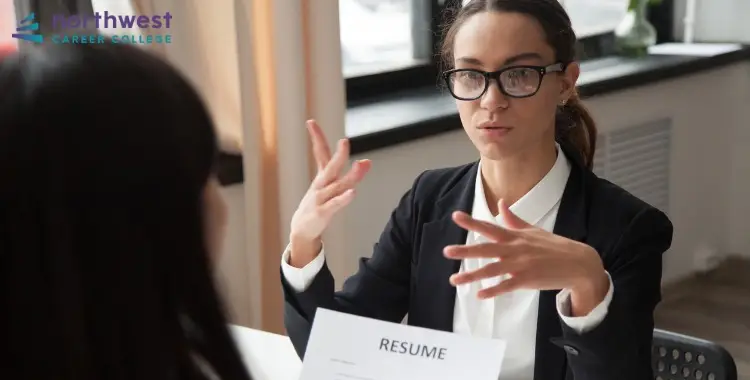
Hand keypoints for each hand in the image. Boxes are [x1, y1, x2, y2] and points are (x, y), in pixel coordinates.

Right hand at [288, 120, 370, 266]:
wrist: (302, 229)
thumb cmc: (319, 204)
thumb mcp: (332, 187)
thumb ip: (350, 174)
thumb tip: (367, 161)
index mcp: (322, 176)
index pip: (319, 153)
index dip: (316, 137)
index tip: (310, 122)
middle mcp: (321, 185)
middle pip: (330, 167)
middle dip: (338, 155)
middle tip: (344, 141)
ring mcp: (321, 198)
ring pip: (336, 185)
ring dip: (349, 176)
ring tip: (361, 165)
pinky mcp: (322, 212)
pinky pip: (335, 204)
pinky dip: (344, 198)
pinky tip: (353, 192)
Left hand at [443, 199, 608, 313]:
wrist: (578, 263)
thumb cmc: (554, 246)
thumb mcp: (533, 230)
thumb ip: (513, 219)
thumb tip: (501, 203)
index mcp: (515, 236)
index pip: (489, 227)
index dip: (472, 222)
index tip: (455, 216)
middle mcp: (515, 249)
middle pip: (486, 249)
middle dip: (465, 250)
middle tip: (447, 251)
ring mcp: (521, 265)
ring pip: (492, 270)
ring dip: (472, 275)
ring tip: (454, 279)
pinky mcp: (527, 280)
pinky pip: (506, 286)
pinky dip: (493, 290)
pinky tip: (480, 295)